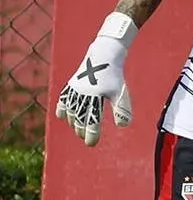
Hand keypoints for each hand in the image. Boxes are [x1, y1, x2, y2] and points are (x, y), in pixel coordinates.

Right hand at [54, 22, 135, 146]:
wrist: (104, 56)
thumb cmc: (114, 76)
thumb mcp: (120, 93)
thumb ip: (121, 109)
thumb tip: (122, 126)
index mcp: (95, 96)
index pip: (92, 120)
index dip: (91, 133)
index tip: (91, 143)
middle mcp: (82, 93)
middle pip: (79, 117)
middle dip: (81, 129)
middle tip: (84, 138)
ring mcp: (75, 88)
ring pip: (71, 109)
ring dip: (73, 121)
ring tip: (77, 129)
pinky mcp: (72, 84)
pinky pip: (64, 98)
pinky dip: (63, 108)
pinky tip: (62, 116)